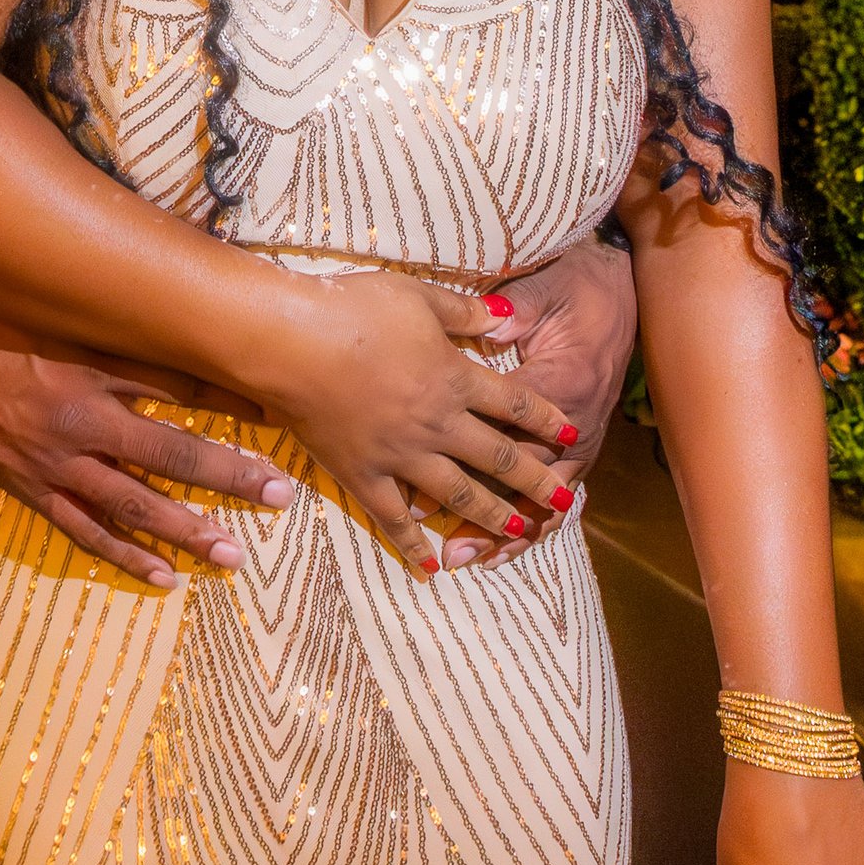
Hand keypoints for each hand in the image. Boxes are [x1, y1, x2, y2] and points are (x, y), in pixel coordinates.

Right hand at [0, 344, 295, 587]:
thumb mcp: (60, 317)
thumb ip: (118, 332)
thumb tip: (177, 329)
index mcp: (94, 367)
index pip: (180, 385)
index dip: (230, 400)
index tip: (278, 412)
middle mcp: (83, 419)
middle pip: (170, 453)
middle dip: (229, 476)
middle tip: (280, 495)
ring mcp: (57, 461)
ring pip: (132, 504)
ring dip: (185, 530)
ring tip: (232, 556)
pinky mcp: (32, 489)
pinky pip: (84, 530)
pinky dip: (124, 554)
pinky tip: (162, 576)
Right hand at [252, 271, 575, 569]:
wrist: (292, 342)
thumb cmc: (354, 309)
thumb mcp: (417, 297)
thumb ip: (465, 312)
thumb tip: (505, 316)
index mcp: (455, 379)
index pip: (515, 402)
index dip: (546, 417)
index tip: (571, 433)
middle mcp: (438, 425)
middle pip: (498, 456)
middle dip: (536, 480)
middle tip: (565, 502)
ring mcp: (401, 456)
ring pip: (459, 494)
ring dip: (493, 514)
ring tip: (521, 532)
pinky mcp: (363, 475)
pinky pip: (395, 517)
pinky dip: (414, 544)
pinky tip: (432, 566)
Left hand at [421, 236, 640, 569]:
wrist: (622, 285)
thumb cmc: (576, 285)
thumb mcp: (542, 290)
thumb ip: (511, 312)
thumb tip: (485, 325)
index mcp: (559, 383)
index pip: (508, 431)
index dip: (470, 459)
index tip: (427, 480)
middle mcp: (574, 422)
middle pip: (524, 479)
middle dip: (484, 514)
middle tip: (444, 544)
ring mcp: (581, 438)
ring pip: (544, 498)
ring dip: (507, 531)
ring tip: (468, 559)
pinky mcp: (582, 443)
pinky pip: (561, 492)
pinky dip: (536, 524)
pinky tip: (508, 548)